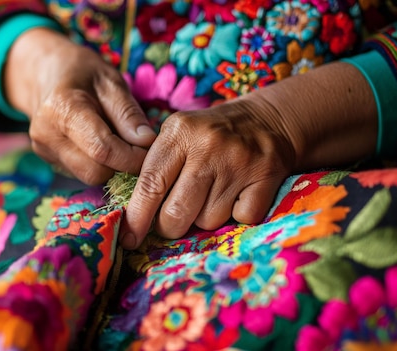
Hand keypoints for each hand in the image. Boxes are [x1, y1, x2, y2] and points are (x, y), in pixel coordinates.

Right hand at [5, 28, 155, 184]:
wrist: (44, 72)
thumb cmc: (82, 71)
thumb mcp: (110, 81)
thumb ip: (128, 112)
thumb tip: (147, 142)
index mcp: (62, 109)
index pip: (103, 149)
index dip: (133, 157)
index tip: (151, 148)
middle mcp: (47, 135)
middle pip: (95, 171)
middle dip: (123, 164)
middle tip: (139, 146)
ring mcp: (45, 150)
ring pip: (89, 176)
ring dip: (113, 166)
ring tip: (120, 141)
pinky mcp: (48, 160)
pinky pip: (82, 172)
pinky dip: (100, 164)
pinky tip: (104, 144)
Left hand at [121, 98, 295, 247]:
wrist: (267, 119)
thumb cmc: (210, 135)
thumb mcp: (178, 135)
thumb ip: (156, 167)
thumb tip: (134, 217)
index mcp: (180, 132)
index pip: (151, 183)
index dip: (137, 217)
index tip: (128, 238)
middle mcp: (208, 146)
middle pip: (177, 212)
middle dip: (169, 226)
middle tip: (172, 220)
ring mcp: (239, 162)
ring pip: (208, 220)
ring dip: (205, 218)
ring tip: (212, 195)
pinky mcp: (266, 176)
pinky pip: (241, 219)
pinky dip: (237, 215)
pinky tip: (237, 196)